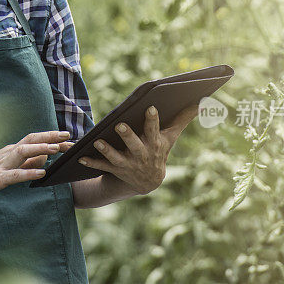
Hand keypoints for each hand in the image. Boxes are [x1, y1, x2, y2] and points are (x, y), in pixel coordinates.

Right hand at [0, 131, 73, 202]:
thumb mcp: (6, 168)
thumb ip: (25, 165)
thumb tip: (44, 160)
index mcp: (9, 151)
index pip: (33, 140)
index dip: (51, 137)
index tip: (68, 137)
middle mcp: (6, 154)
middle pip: (31, 140)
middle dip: (50, 137)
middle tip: (69, 137)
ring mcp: (1, 166)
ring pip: (23, 152)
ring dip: (40, 149)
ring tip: (56, 149)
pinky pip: (15, 175)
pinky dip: (29, 173)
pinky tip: (42, 174)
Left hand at [78, 105, 197, 194]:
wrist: (148, 181)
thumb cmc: (159, 150)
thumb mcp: (171, 136)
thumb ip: (183, 118)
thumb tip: (202, 102)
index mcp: (154, 144)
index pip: (154, 130)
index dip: (152, 120)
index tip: (150, 107)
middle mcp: (141, 155)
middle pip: (135, 145)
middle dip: (128, 136)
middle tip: (120, 125)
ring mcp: (127, 164)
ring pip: (116, 157)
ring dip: (107, 150)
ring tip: (98, 141)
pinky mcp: (114, 170)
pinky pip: (101, 167)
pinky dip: (91, 163)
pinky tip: (80, 158)